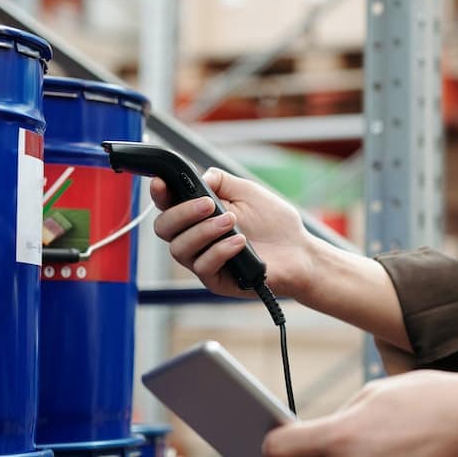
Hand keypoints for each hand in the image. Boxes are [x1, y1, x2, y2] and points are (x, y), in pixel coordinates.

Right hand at [151, 167, 316, 298]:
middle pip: (164, 228)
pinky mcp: (215, 280)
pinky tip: (240, 242)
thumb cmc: (273, 222)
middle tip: (208, 204)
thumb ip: (221, 181)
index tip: (162, 183)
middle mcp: (195, 237)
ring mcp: (203, 259)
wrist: (298, 250)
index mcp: (198, 214)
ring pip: (179, 249)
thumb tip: (200, 177)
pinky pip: (203, 266)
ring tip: (231, 221)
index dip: (159, 193)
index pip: (168, 204)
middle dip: (182, 213)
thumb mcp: (247, 192)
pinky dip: (220, 250)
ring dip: (203, 231)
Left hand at [262, 370, 457, 456]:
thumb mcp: (383, 393)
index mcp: (343, 436)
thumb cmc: (439, 402)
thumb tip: (312, 435)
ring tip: (354, 448)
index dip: (273, 443)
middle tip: (303, 450)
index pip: (277, 449)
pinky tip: (382, 454)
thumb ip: (342, 416)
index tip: (276, 441)